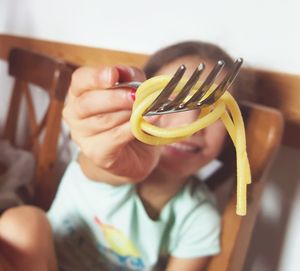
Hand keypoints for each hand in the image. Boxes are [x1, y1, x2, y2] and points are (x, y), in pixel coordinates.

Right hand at [63, 65, 159, 182]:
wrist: (138, 153)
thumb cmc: (131, 117)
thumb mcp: (135, 92)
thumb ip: (132, 79)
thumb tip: (126, 73)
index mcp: (80, 92)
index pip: (80, 79)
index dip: (96, 76)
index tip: (114, 75)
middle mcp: (75, 114)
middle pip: (88, 102)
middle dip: (114, 98)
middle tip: (135, 96)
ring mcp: (82, 136)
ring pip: (102, 121)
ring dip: (126, 114)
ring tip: (145, 111)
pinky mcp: (95, 153)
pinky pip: (113, 139)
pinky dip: (129, 130)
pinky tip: (142, 125)